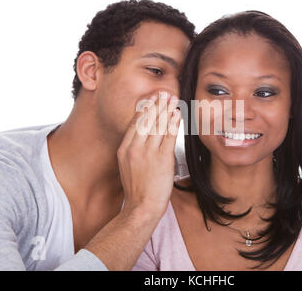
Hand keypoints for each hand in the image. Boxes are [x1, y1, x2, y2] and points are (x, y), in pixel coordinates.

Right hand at [117, 91, 180, 215]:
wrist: (142, 207)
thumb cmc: (136, 189)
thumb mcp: (126, 166)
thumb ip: (132, 150)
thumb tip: (142, 135)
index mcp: (124, 149)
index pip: (135, 123)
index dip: (145, 109)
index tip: (151, 99)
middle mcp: (135, 148)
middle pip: (147, 120)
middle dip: (157, 104)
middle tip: (164, 93)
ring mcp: (149, 153)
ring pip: (158, 126)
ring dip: (166, 110)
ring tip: (172, 100)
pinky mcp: (162, 159)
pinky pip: (169, 136)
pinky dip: (173, 123)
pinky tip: (176, 115)